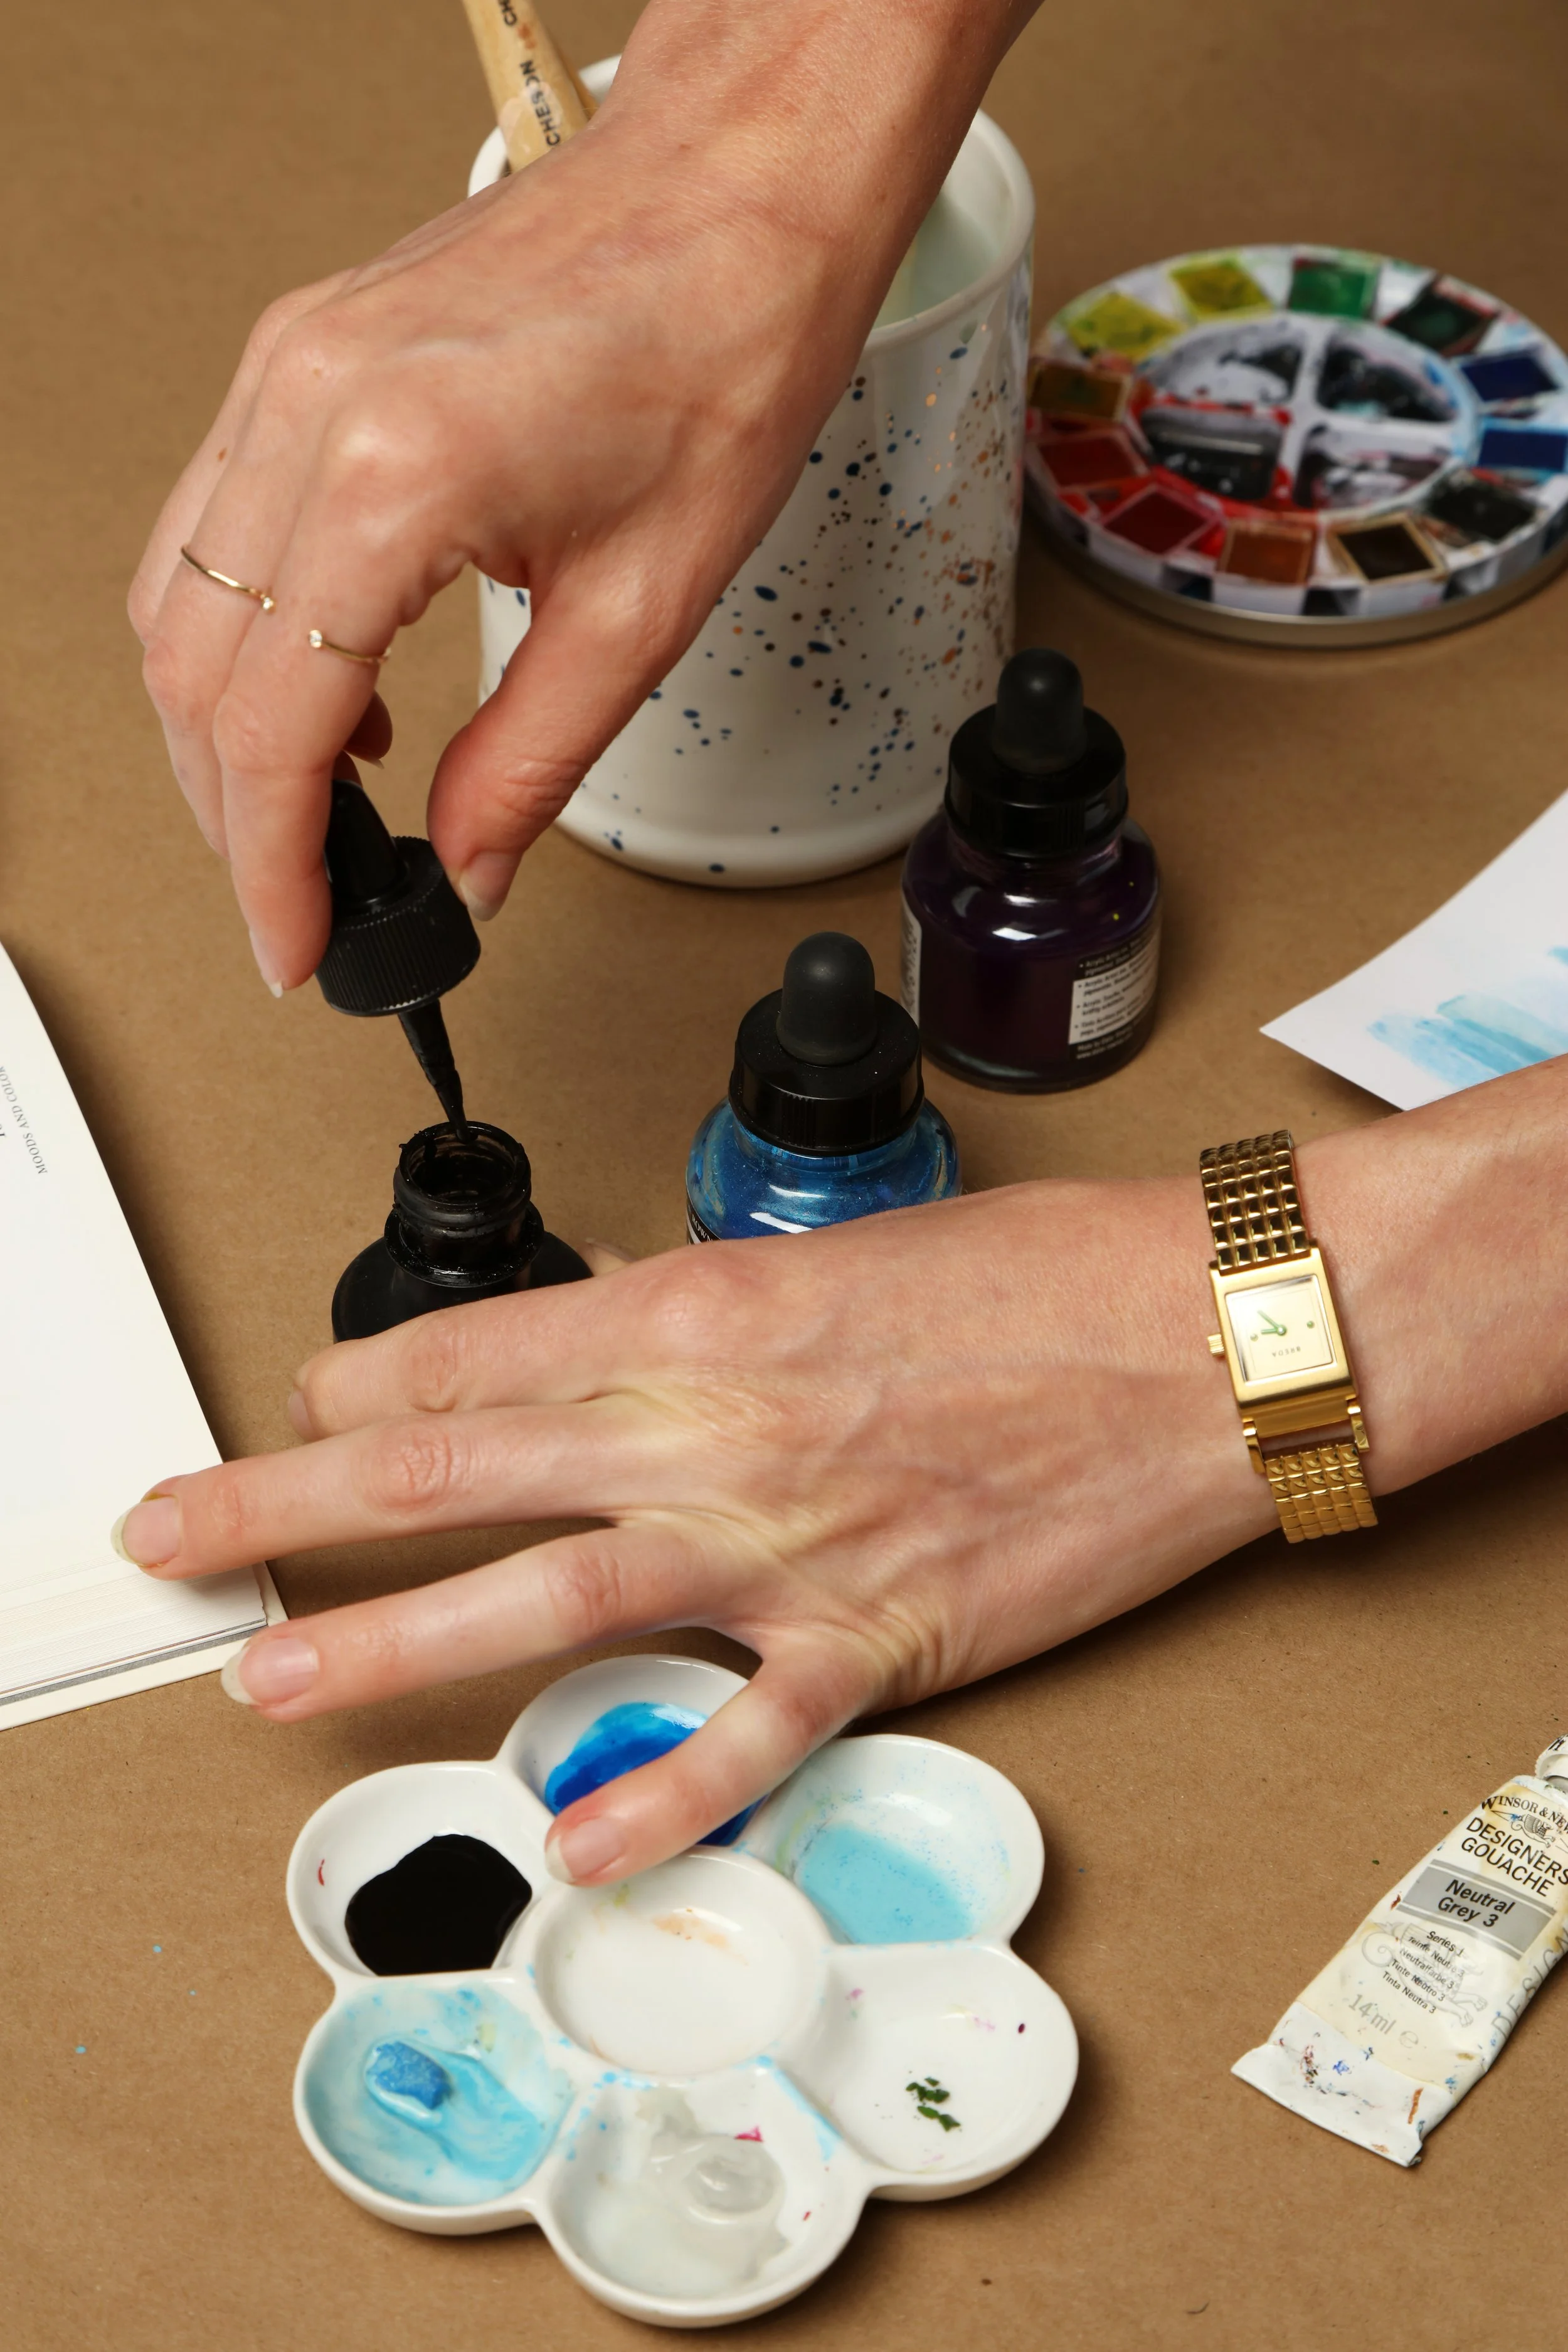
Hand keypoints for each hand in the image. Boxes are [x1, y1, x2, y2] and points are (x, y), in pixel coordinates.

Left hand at [113, 1182, 1272, 1883]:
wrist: (1201, 1338)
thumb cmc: (1043, 1281)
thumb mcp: (840, 1262)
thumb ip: (711, 1317)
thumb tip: (622, 1344)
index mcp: (699, 1315)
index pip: (470, 1357)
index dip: (361, 1392)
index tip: (312, 1417)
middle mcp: (712, 1429)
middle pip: (445, 1470)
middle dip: (283, 1506)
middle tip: (177, 1532)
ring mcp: (785, 1543)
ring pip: (542, 1602)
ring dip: (387, 1649)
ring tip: (273, 1680)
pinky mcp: (879, 1637)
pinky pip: (742, 1732)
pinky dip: (653, 1794)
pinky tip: (572, 1845)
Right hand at [127, 0, 1027, 991]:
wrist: (733, 198)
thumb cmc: (719, 352)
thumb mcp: (644, 609)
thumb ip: (531, 762)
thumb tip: (468, 867)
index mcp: (397, 474)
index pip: (272, 725)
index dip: (271, 863)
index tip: (297, 946)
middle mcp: (311, 408)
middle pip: (194, 672)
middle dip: (235, 820)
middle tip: (303, 907)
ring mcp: (287, 369)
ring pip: (177, 602)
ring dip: (224, 737)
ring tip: (314, 824)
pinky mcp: (298, 357)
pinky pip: (212, 528)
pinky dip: (246, 639)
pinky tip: (331, 703)